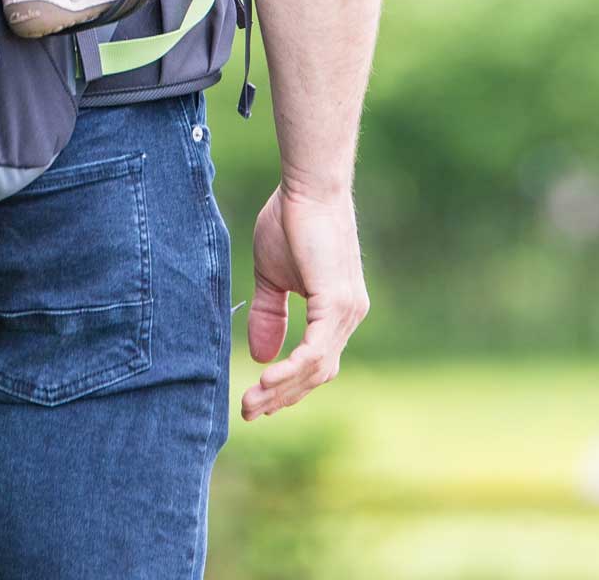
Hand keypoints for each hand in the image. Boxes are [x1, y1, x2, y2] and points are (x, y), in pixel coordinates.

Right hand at [241, 184, 368, 420]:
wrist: (307, 187)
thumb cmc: (290, 220)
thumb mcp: (271, 275)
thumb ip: (269, 313)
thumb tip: (260, 355)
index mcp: (337, 312)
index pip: (317, 363)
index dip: (289, 385)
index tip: (257, 399)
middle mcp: (349, 316)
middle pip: (318, 374)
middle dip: (282, 396)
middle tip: (249, 411)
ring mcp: (347, 312)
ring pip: (317, 368)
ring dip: (282, 388)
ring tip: (251, 401)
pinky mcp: (337, 303)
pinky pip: (316, 351)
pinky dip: (292, 369)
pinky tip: (268, 379)